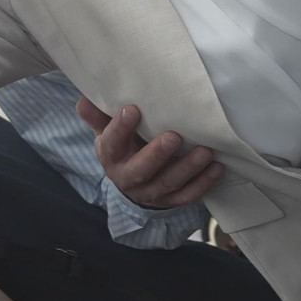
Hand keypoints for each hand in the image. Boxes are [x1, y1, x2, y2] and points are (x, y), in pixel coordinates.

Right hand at [76, 97, 222, 208]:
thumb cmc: (123, 147)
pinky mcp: (171, 200)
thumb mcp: (108, 133)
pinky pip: (187, 196)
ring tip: (206, 152)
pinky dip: (203, 183)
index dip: (119, 129)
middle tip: (174, 136)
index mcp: (111, 158)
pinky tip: (217, 168)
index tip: (131, 109)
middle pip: (141, 170)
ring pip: (169, 184)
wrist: (133, 182)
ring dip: (188, 168)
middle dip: (157, 154)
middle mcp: (129, 178)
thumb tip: (83, 100)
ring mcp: (151, 192)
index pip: (111, 144)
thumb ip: (99, 117)